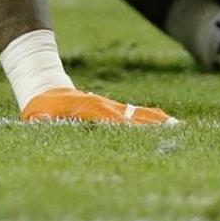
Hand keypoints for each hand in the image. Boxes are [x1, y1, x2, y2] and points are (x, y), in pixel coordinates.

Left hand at [21, 88, 176, 124]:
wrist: (45, 87)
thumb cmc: (42, 107)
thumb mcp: (39, 115)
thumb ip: (42, 119)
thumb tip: (41, 120)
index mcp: (90, 110)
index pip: (115, 120)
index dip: (132, 125)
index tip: (150, 132)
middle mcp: (105, 108)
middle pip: (133, 116)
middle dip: (153, 124)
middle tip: (179, 130)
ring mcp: (110, 108)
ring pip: (138, 114)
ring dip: (157, 121)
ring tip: (180, 128)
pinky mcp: (112, 110)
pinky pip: (135, 114)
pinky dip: (151, 118)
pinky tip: (168, 124)